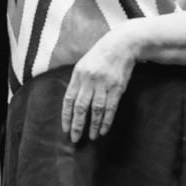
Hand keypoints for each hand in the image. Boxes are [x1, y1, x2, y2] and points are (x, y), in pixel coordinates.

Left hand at [62, 27, 137, 141]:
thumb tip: (71, 103)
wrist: (120, 46)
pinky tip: (104, 130)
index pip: (69, 99)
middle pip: (81, 107)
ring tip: (92, 137)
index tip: (65, 129)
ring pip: (96, 110)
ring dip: (93, 125)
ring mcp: (104, 84)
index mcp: (78, 75)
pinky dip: (107, 120)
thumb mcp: (82, 66)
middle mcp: (89, 81)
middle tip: (75, 139)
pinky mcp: (117, 88)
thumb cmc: (99, 57)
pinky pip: (111, 108)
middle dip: (77, 125)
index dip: (66, 116)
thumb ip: (77, 83)